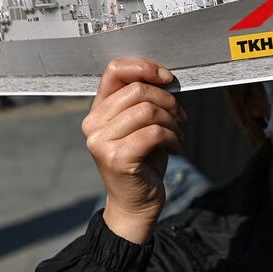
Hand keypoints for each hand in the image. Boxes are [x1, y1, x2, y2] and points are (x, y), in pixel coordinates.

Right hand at [82, 59, 184, 243]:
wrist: (136, 204)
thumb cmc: (142, 160)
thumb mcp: (140, 124)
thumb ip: (142, 99)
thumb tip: (163, 76)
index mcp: (97, 110)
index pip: (114, 70)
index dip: (144, 67)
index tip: (167, 78)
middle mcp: (92, 124)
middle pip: (137, 90)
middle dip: (167, 100)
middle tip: (179, 117)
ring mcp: (101, 142)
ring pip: (147, 110)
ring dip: (171, 121)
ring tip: (177, 134)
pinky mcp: (117, 158)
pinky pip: (154, 132)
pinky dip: (172, 137)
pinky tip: (175, 147)